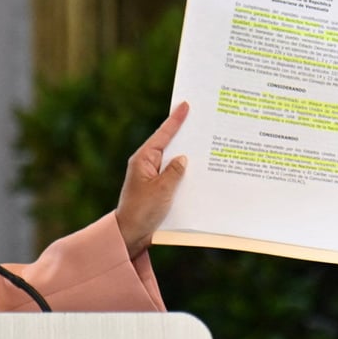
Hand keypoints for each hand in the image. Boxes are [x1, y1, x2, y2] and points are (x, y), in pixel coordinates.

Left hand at [116, 102, 188, 258]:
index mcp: (143, 159)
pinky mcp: (157, 188)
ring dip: (188, 156)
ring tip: (206, 143)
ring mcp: (152, 176)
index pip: (162, 135)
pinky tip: (199, 171)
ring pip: (173, 161)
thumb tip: (183, 158)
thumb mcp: (162, 190)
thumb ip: (175, 171)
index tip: (185, 104)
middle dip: (185, 134)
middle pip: (169, 145)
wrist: (131, 234)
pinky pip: (174, 175)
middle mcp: (146, 165)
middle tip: (202, 120)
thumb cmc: (142, 211)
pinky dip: (185, 173)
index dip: (175, 120)